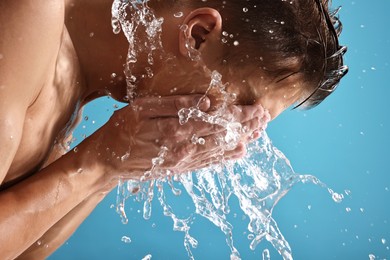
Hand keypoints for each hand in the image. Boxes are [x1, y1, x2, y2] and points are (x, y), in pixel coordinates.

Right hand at [88, 95, 268, 180]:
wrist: (105, 163)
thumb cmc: (119, 131)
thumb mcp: (140, 109)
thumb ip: (173, 105)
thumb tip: (206, 102)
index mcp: (176, 129)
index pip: (216, 121)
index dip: (239, 116)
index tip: (257, 109)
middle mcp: (183, 149)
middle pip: (221, 137)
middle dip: (245, 127)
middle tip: (265, 120)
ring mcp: (182, 162)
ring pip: (217, 151)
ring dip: (239, 142)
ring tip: (258, 135)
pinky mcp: (178, 169)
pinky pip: (206, 164)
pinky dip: (223, 158)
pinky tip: (236, 153)